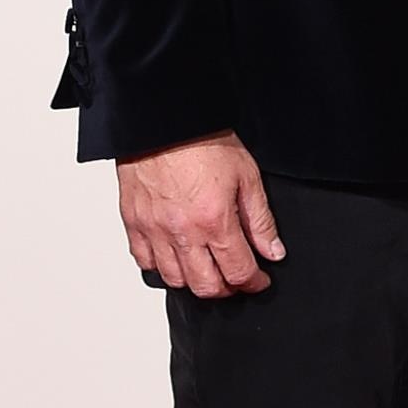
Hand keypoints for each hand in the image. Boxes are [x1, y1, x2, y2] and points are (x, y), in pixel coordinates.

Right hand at [117, 131, 283, 297]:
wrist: (163, 119)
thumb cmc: (202, 140)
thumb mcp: (246, 176)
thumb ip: (260, 220)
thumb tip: (273, 251)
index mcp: (214, 220)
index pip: (238, 272)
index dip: (254, 282)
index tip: (259, 280)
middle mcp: (182, 231)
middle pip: (206, 287)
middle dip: (227, 288)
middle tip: (236, 277)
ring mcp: (154, 230)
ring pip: (174, 280)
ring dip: (194, 281)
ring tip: (207, 267)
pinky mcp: (133, 222)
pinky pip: (144, 262)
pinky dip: (161, 266)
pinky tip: (176, 255)